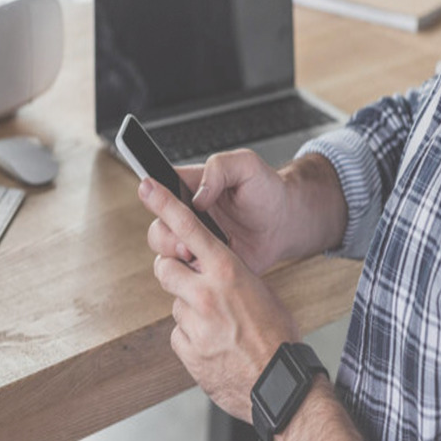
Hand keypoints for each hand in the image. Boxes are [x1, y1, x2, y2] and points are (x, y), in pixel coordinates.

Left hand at [139, 175, 300, 422]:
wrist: (280, 383)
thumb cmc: (277, 335)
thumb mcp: (259, 290)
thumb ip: (228, 274)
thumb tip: (207, 266)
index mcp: (228, 270)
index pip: (188, 228)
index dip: (163, 205)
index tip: (146, 187)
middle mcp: (206, 293)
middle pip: (165, 267)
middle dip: (174, 272)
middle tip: (192, 284)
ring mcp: (194, 322)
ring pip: (175, 303)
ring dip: (190, 310)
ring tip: (218, 325)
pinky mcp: (186, 349)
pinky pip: (178, 333)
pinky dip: (192, 338)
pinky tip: (214, 345)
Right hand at [155, 149, 292, 274]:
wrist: (286, 224)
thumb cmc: (267, 190)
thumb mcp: (247, 166)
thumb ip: (219, 168)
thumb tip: (197, 196)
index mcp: (191, 186)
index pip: (158, 189)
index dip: (154, 196)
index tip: (161, 204)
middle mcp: (188, 215)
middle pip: (157, 226)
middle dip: (165, 237)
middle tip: (185, 244)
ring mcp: (195, 241)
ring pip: (164, 253)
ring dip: (174, 257)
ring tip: (196, 258)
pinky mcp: (205, 263)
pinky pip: (184, 274)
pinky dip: (190, 274)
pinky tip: (207, 270)